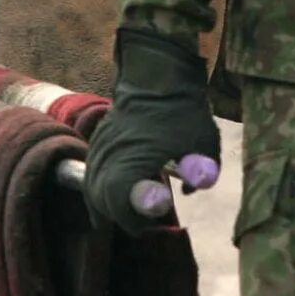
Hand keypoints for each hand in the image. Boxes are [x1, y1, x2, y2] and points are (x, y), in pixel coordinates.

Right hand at [83, 28, 222, 236]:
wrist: (158, 73)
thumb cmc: (183, 110)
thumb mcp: (204, 143)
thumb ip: (202, 172)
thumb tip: (190, 190)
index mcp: (133, 159)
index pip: (119, 203)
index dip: (133, 219)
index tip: (150, 223)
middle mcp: (110, 155)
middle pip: (102, 200)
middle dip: (122, 216)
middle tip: (144, 221)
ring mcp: (100, 146)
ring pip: (92, 187)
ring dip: (108, 205)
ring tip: (129, 212)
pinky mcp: (97, 139)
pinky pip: (90, 173)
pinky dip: (99, 189)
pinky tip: (111, 197)